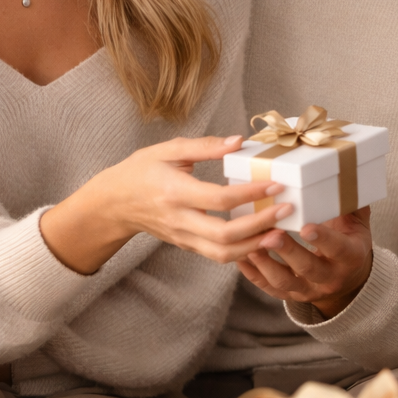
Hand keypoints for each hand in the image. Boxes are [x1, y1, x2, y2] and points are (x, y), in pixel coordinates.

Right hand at [41, 135, 287, 274]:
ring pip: (223, 254)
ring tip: (281, 233)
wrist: (112, 204)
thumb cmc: (140, 171)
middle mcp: (179, 220)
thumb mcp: (168, 149)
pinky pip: (218, 256)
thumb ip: (205, 146)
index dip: (250, 194)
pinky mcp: (187, 246)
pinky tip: (262, 238)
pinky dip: (243, 252)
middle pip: (225, 235)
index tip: (276, 185)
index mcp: (174, 192)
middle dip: (260, 225)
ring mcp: (183, 237)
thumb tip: (239, 141)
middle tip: (286, 211)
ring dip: (255, 247)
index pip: (219, 200)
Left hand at [237, 206, 374, 317]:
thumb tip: (346, 175)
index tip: (305, 226)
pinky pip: (270, 287)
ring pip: (285, 281)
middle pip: (308, 268)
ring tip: (251, 246)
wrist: (347, 278)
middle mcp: (331, 277)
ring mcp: (309, 288)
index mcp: (351, 257)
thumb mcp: (358, 224)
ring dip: (267, 265)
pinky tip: (242, 258)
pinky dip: (254, 274)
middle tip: (270, 234)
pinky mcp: (291, 294)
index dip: (323, 239)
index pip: (338, 249)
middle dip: (288, 251)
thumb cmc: (350, 242)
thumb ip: (352, 204)